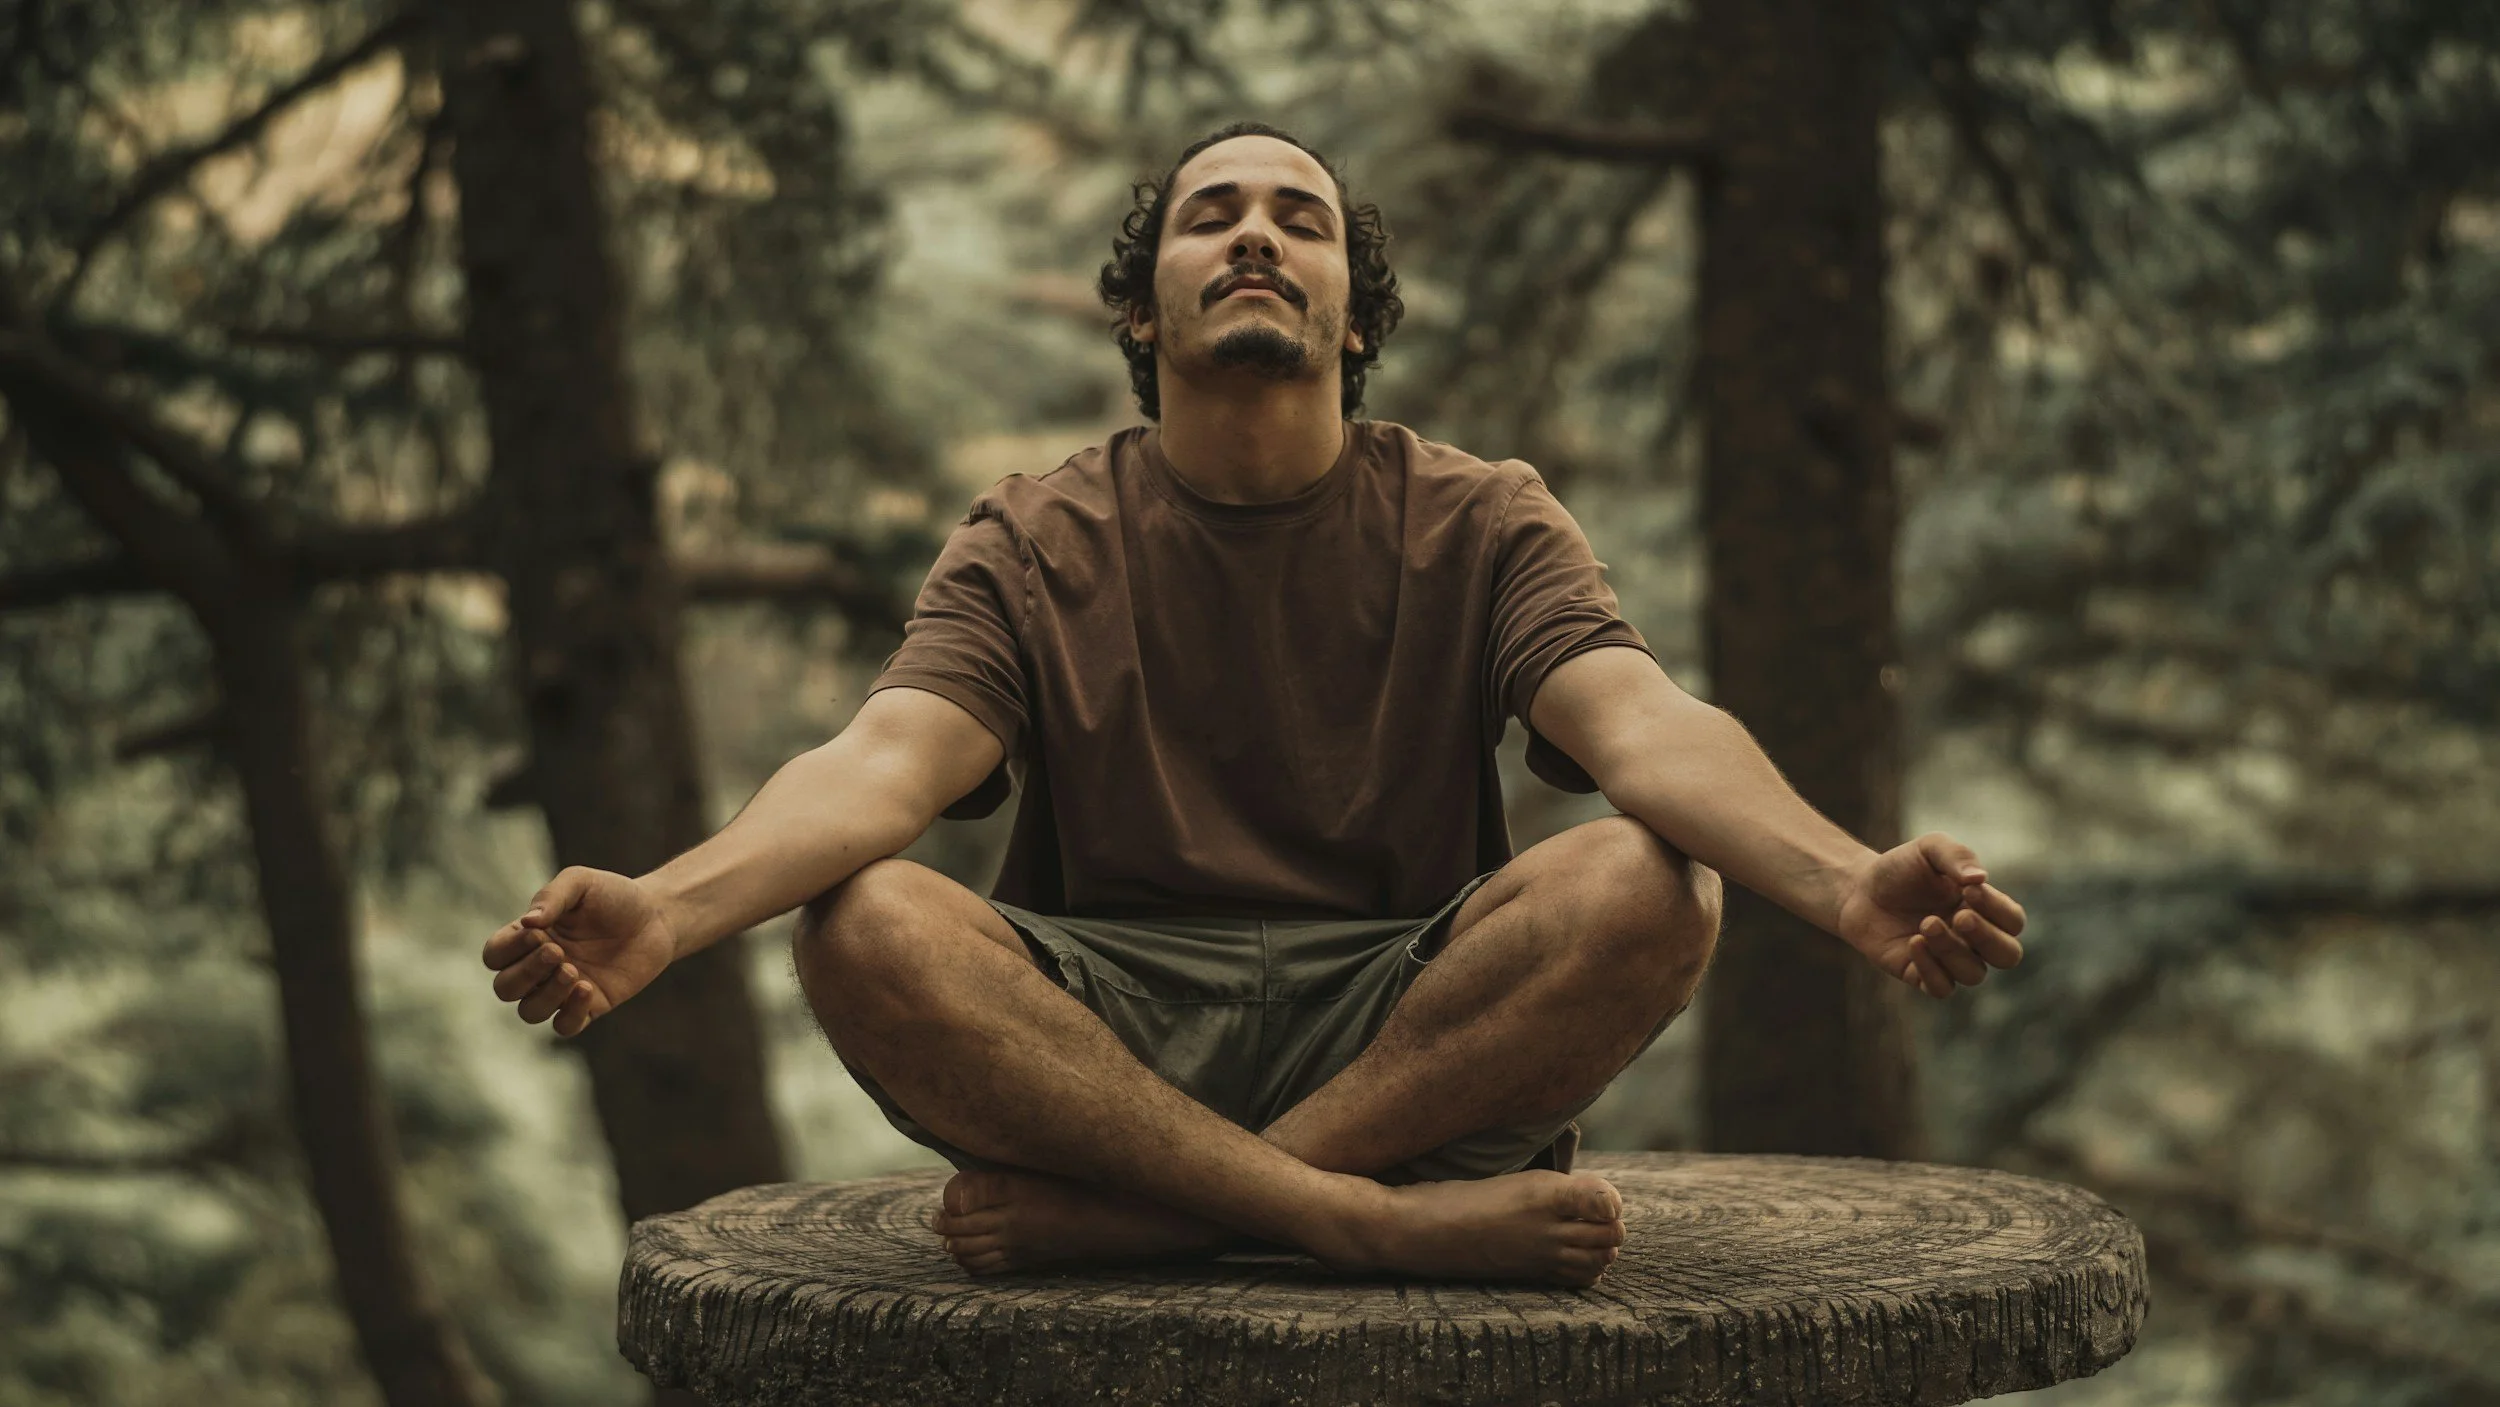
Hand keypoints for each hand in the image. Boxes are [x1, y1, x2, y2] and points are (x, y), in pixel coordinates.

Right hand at [481, 867, 679, 1036]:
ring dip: (546, 995)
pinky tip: (588, 989)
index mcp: (529, 938)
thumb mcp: (581, 883)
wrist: (657, 916)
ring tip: (573, 971)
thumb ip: (551, 897)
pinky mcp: (590, 1006)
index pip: (494, 956)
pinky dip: (570, 1013)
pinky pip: (565, 1026)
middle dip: (525, 973)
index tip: (538, 932)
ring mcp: (563, 989)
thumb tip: (527, 923)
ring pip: (530, 1012)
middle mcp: (540, 967)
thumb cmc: (614, 896)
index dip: (508, 950)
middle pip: (505, 988)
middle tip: (557, 952)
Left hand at [1835, 833, 2026, 998]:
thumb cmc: (1901, 868)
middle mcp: (1973, 939)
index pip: (2013, 922)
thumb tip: (1980, 878)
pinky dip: (1931, 970)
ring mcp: (1949, 960)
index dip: (1997, 910)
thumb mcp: (1930, 849)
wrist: (1859, 889)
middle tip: (1959, 917)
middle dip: (1987, 938)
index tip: (1968, 890)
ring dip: (1952, 950)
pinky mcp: (1921, 975)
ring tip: (1926, 923)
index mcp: (1984, 910)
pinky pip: (1942, 989)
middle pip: (2008, 956)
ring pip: (1974, 974)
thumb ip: (1957, 855)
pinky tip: (1913, 943)